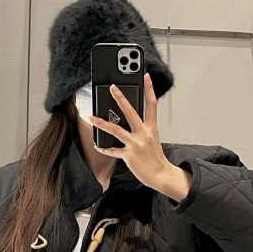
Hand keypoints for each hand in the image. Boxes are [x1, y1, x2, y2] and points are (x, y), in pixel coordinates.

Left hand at [89, 73, 170, 188]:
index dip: (149, 89)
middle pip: (131, 112)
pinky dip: (103, 148)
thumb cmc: (155, 157)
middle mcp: (144, 134)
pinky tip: (97, 145)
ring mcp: (136, 144)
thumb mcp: (153, 138)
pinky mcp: (129, 155)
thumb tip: (126, 121)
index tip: (146, 76)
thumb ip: (142, 128)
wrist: (160, 175)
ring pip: (116, 130)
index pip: (152, 104)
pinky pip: (112, 150)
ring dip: (101, 123)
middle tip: (112, 87)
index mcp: (152, 128)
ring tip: (91, 117)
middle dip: (121, 98)